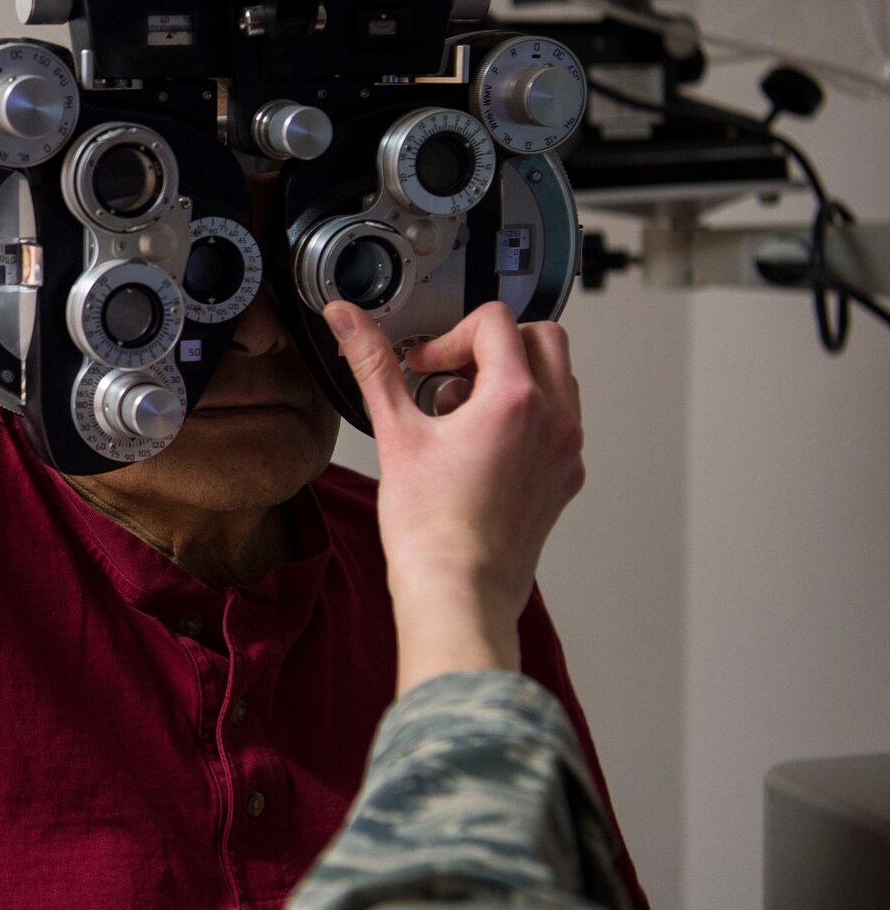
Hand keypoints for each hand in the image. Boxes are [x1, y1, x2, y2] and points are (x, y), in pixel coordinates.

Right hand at [322, 301, 585, 696]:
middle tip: (450, 375)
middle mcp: (554, 420)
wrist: (459, 591)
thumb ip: (373, 365)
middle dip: (492, 346)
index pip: (494, 322)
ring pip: (556, 379)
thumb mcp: (395, 433)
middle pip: (541, 338)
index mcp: (515, 400)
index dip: (449, 334)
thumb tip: (345, 318)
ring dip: (512, 378)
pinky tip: (479, 449)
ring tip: (461, 414)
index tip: (423, 366)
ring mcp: (565, 450)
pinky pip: (557, 422)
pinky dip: (525, 416)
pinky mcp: (564, 479)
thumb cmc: (430, 528)